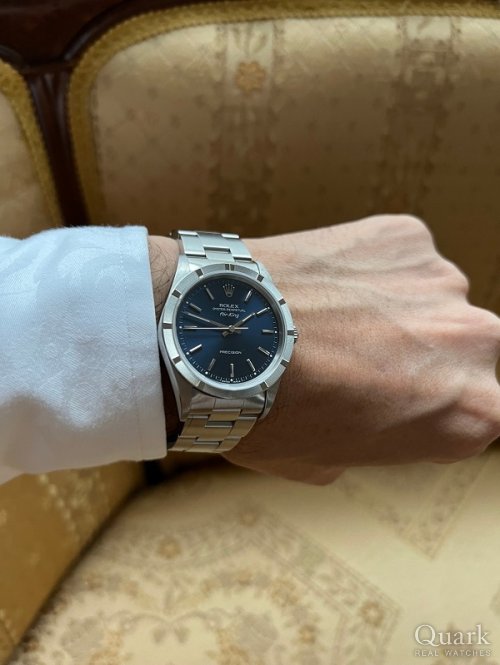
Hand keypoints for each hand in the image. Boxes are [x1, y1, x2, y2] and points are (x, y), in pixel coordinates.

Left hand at [221, 215, 499, 484]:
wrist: (217, 339)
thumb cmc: (267, 416)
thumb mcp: (329, 463)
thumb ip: (376, 437)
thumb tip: (369, 413)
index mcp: (472, 412)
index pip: (474, 411)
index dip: (429, 409)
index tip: (393, 404)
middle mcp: (475, 341)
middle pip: (463, 350)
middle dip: (423, 356)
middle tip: (362, 360)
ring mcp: (442, 279)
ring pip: (430, 298)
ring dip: (395, 309)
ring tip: (331, 318)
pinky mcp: (406, 234)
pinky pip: (397, 257)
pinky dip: (368, 269)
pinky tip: (322, 284)